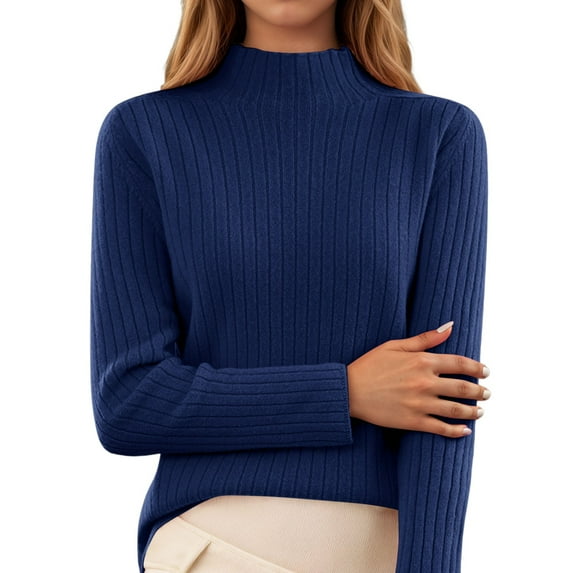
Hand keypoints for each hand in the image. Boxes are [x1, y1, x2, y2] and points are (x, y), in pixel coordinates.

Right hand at [346, 322, 490, 437]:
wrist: (349, 390)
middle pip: (463, 388)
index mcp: (422, 361)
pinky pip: (441, 428)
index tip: (486, 371)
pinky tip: (465, 431)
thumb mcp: (395, 345)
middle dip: (480, 391)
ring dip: (474, 411)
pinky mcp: (412, 421)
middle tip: (487, 393)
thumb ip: (425, 338)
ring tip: (480, 411)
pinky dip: (457, 431)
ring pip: (456, 409)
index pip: (460, 363)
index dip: (477, 368)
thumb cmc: (370, 365)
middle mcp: (424, 382)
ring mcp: (420, 404)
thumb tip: (450, 327)